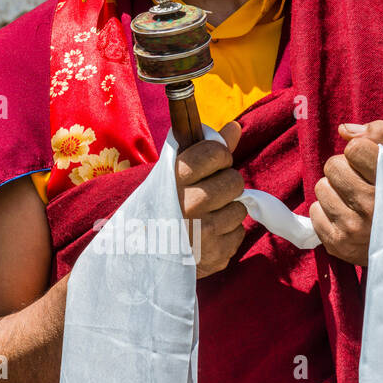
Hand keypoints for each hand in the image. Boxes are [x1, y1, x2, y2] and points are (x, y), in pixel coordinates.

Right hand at [174, 120, 247, 277]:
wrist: (143, 254)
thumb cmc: (163, 205)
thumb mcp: (174, 175)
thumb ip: (206, 150)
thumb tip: (235, 127)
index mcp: (174, 180)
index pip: (216, 153)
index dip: (219, 156)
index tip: (212, 163)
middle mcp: (189, 205)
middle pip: (234, 180)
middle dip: (225, 184)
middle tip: (209, 191)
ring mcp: (203, 232)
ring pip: (239, 208)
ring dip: (226, 210)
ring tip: (205, 215)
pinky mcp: (215, 255)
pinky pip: (238, 233)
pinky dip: (227, 232)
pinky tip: (208, 234)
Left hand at [310, 120, 382, 266]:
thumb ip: (381, 135)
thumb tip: (343, 130)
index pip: (355, 149)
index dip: (360, 152)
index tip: (370, 163)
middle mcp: (373, 208)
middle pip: (333, 165)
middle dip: (345, 171)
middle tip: (362, 184)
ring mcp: (354, 228)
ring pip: (321, 188)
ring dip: (335, 192)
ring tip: (356, 202)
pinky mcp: (338, 244)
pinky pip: (314, 212)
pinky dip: (327, 213)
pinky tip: (348, 218)